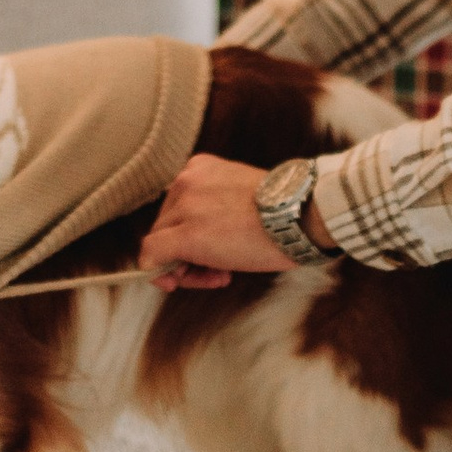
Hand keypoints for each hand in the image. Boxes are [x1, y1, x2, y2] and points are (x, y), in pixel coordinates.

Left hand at [139, 153, 331, 287]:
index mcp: (201, 168)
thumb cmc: (282, 213)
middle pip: (167, 226)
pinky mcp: (185, 235)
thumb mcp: (242, 198)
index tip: (207, 252)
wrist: (299, 215)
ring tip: (217, 277)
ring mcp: (184, 206)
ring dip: (183, 267)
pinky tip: (175, 282)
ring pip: (160, 242)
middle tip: (217, 273)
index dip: (189, 235)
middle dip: (188, 254)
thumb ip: (216, 210)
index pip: (179, 208)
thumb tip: (200, 243)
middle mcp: (186, 181)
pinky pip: (151, 256)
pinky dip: (155, 272)